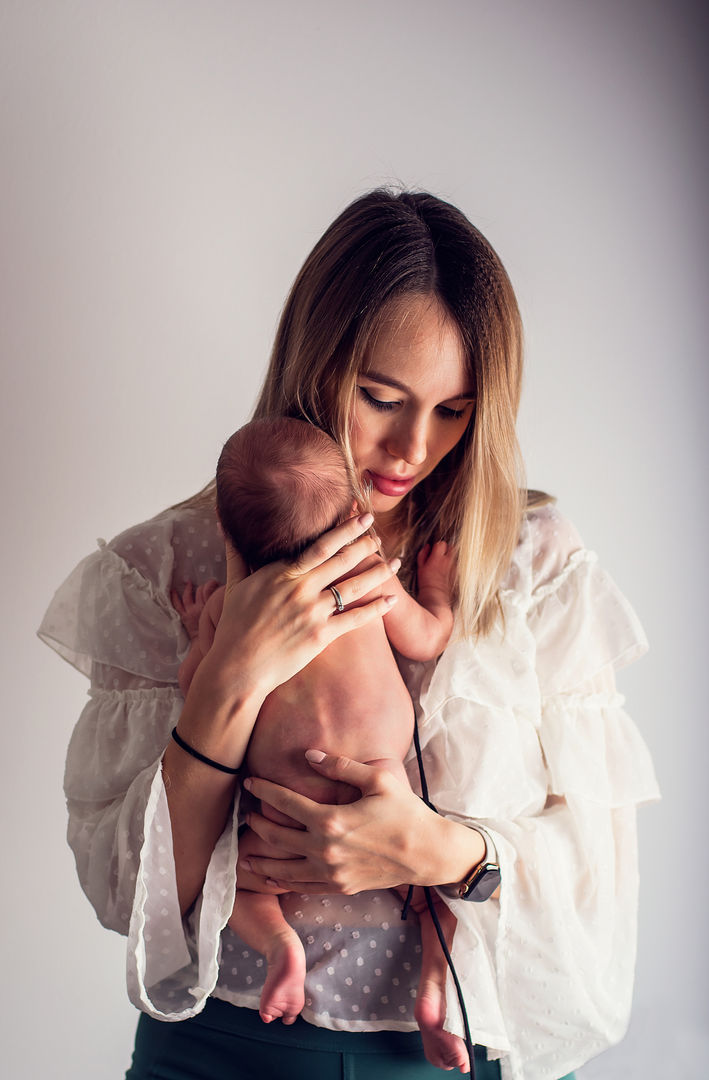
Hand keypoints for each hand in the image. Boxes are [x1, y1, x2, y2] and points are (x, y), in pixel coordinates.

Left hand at [171, 579, 220, 639]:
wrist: (205, 644)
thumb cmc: (216, 632)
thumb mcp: (221, 616)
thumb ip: (221, 605)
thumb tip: (224, 593)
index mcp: (210, 606)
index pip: (209, 589)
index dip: (212, 584)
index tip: (215, 583)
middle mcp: (200, 607)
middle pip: (200, 590)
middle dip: (202, 586)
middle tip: (204, 585)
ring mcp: (190, 611)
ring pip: (188, 596)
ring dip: (188, 588)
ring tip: (188, 582)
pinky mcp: (184, 616)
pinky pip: (177, 605)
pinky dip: (174, 597)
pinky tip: (172, 591)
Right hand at [200, 514, 400, 702]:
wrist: (238, 668)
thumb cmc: (234, 628)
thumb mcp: (234, 587)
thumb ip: (236, 554)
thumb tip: (225, 526)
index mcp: (281, 573)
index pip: (320, 545)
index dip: (344, 529)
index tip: (362, 517)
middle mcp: (300, 588)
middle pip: (342, 560)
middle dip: (365, 545)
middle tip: (381, 534)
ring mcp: (312, 612)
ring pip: (353, 586)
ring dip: (378, 572)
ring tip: (395, 562)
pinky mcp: (321, 636)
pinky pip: (355, 619)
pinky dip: (376, 608)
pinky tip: (391, 600)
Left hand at [240, 752, 451, 893]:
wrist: (427, 853)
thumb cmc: (405, 812)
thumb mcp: (377, 780)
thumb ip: (340, 766)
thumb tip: (310, 755)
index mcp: (331, 820)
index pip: (285, 803)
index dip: (264, 791)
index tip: (249, 782)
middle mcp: (325, 849)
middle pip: (277, 836)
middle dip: (257, 824)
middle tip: (247, 815)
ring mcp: (331, 872)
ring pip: (282, 868)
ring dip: (261, 860)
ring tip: (244, 855)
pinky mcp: (340, 886)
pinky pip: (301, 886)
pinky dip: (281, 882)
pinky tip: (270, 879)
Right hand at [416, 541, 455, 603]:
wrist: (435, 596)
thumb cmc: (426, 583)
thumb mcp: (420, 567)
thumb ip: (423, 554)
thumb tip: (427, 547)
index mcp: (437, 558)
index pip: (441, 543)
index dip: (438, 545)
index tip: (435, 549)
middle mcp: (448, 561)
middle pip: (452, 547)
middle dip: (447, 548)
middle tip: (441, 553)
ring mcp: (454, 567)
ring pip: (455, 556)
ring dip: (450, 556)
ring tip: (444, 562)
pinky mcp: (457, 573)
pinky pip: (456, 565)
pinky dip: (452, 565)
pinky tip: (447, 570)